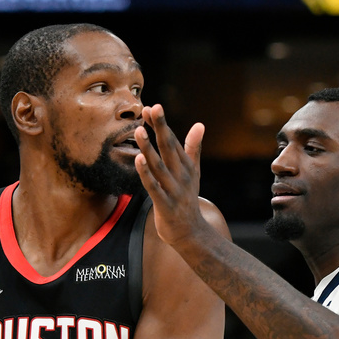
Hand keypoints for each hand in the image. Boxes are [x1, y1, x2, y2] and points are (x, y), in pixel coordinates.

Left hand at [133, 104, 206, 246]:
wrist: (190, 232)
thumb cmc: (187, 199)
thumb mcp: (193, 172)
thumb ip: (193, 148)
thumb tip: (200, 124)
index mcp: (185, 165)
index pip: (172, 141)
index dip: (162, 124)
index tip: (152, 107)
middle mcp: (180, 174)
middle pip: (168, 147)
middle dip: (160, 128)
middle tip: (151, 108)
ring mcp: (173, 189)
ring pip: (159, 165)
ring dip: (148, 148)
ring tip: (139, 130)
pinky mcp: (165, 204)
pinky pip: (153, 186)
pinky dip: (146, 173)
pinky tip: (138, 159)